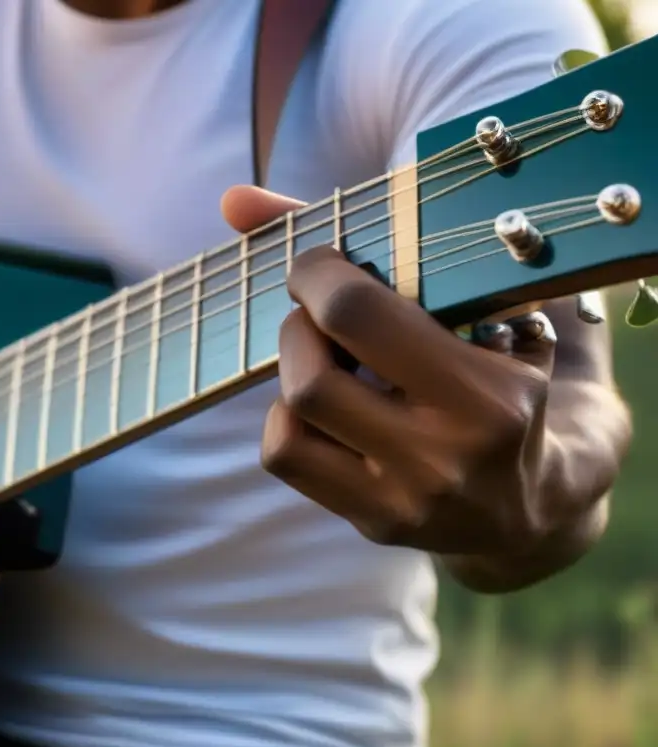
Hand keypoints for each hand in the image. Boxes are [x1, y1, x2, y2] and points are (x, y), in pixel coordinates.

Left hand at [222, 186, 565, 556]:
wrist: (538, 504)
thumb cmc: (511, 385)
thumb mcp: (486, 314)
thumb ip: (373, 245)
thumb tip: (231, 200)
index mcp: (488, 398)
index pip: (358, 317)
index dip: (315, 274)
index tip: (317, 263)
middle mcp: (443, 459)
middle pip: (310, 377)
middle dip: (299, 324)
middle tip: (319, 310)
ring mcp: (403, 500)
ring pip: (288, 422)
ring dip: (292, 369)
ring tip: (325, 355)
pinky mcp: (373, 522)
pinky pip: (285, 456)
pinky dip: (287, 414)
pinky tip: (326, 403)